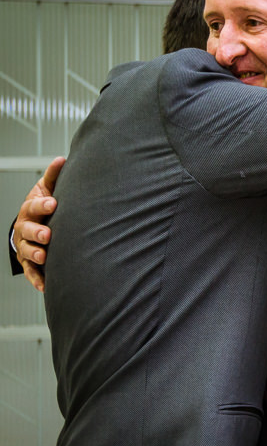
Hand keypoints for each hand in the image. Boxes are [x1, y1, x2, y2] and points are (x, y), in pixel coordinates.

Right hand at [14, 157, 64, 290]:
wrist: (34, 223)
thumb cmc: (45, 205)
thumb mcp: (47, 189)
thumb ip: (54, 177)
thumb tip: (62, 159)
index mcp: (31, 209)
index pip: (34, 206)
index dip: (42, 204)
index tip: (53, 203)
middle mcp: (25, 227)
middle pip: (27, 230)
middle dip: (37, 232)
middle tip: (47, 235)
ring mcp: (26, 245)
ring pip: (27, 251)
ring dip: (34, 254)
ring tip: (43, 256)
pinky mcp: (29, 262)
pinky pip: (32, 272)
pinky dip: (37, 278)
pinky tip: (45, 286)